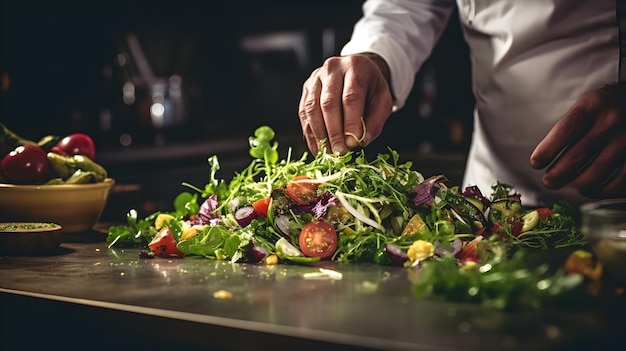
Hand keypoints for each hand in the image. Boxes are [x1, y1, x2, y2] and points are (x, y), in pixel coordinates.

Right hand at [298, 53, 392, 154]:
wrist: (357, 70)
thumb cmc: (370, 87)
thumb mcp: (382, 100)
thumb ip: (375, 121)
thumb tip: (361, 141)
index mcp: (355, 67)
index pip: (351, 96)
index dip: (351, 122)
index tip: (352, 143)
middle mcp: (332, 69)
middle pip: (328, 102)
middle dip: (333, 131)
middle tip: (339, 152)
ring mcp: (315, 78)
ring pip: (312, 108)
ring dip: (319, 134)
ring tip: (328, 153)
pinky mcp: (306, 89)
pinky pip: (304, 113)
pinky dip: (310, 133)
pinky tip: (318, 148)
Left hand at [530, 83, 625, 197]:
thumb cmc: (606, 108)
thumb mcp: (587, 104)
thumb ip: (569, 126)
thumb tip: (546, 157)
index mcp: (593, 105)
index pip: (564, 132)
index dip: (546, 151)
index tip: (536, 163)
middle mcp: (611, 121)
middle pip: (577, 156)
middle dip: (556, 174)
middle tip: (548, 182)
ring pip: (595, 173)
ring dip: (575, 185)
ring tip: (567, 185)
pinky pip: (616, 183)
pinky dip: (599, 191)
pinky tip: (590, 189)